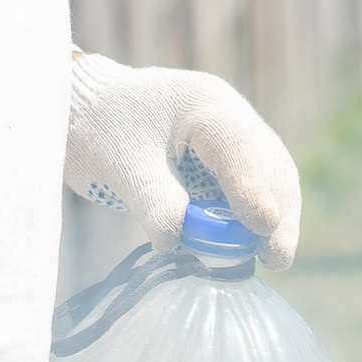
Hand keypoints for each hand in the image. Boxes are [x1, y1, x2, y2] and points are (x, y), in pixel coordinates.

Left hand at [63, 53, 301, 268]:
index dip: (255, 191)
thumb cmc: (99, 128)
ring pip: (268, 171)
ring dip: (272, 212)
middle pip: (269, 161)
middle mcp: (227, 112)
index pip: (241, 149)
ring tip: (271, 255)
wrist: (83, 105)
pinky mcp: (222, 151)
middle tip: (277, 258)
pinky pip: (251, 179)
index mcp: (204, 103)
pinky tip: (249, 239)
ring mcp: (229, 129)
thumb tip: (180, 243)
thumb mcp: (123, 166)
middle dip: (279, 209)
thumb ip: (155, 202)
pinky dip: (252, 209)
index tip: (264, 231)